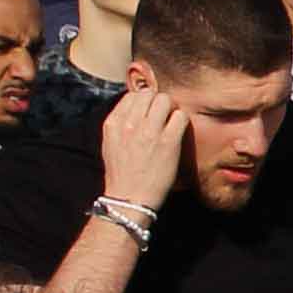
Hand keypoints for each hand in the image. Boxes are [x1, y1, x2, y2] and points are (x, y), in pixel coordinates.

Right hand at [98, 76, 193, 206]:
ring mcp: (149, 132)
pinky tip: (177, 132)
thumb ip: (121, 123)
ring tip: (170, 123)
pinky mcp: (168, 142)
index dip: (143, 101)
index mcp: (113, 124)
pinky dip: (181, 120)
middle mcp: (130, 124)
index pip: (132, 95)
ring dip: (170, 109)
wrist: (129, 199)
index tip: (148, 112)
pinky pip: (180, 116)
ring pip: (165, 100)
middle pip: (150, 94)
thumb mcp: (110, 144)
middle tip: (162, 116)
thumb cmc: (122, 174)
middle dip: (158, 102)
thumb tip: (136, 107)